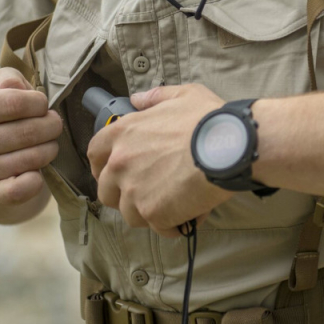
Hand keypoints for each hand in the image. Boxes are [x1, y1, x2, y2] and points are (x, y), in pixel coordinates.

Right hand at [0, 68, 62, 205]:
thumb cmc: (2, 112)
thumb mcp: (2, 87)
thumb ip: (8, 79)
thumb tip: (13, 88)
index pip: (14, 103)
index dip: (38, 103)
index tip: (42, 105)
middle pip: (28, 132)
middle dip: (51, 126)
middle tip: (53, 124)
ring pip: (31, 158)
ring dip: (50, 148)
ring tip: (48, 142)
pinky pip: (19, 191)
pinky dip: (35, 181)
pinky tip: (38, 172)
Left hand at [87, 83, 233, 237]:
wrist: (228, 146)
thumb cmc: (208, 119)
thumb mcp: (183, 95)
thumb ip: (155, 98)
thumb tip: (137, 99)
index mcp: (124, 133)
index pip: (95, 153)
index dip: (101, 165)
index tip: (111, 171)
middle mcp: (121, 162)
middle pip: (106, 191)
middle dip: (122, 195)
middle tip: (146, 194)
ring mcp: (135, 190)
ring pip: (130, 214)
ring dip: (149, 212)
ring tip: (173, 204)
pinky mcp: (153, 213)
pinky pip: (158, 227)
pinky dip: (173, 225)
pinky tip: (190, 214)